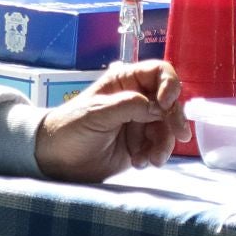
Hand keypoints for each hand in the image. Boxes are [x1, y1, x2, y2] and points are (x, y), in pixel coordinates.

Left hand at [33, 60, 188, 182]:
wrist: (56, 159)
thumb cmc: (70, 128)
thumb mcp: (97, 113)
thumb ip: (129, 106)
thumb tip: (160, 107)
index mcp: (124, 81)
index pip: (159, 72)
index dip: (169, 85)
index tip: (167, 104)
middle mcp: (136, 98)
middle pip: (170, 102)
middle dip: (174, 120)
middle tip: (179, 135)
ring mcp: (139, 122)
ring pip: (167, 127)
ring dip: (164, 144)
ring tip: (151, 160)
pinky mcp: (139, 143)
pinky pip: (158, 146)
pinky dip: (154, 155)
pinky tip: (139, 162)